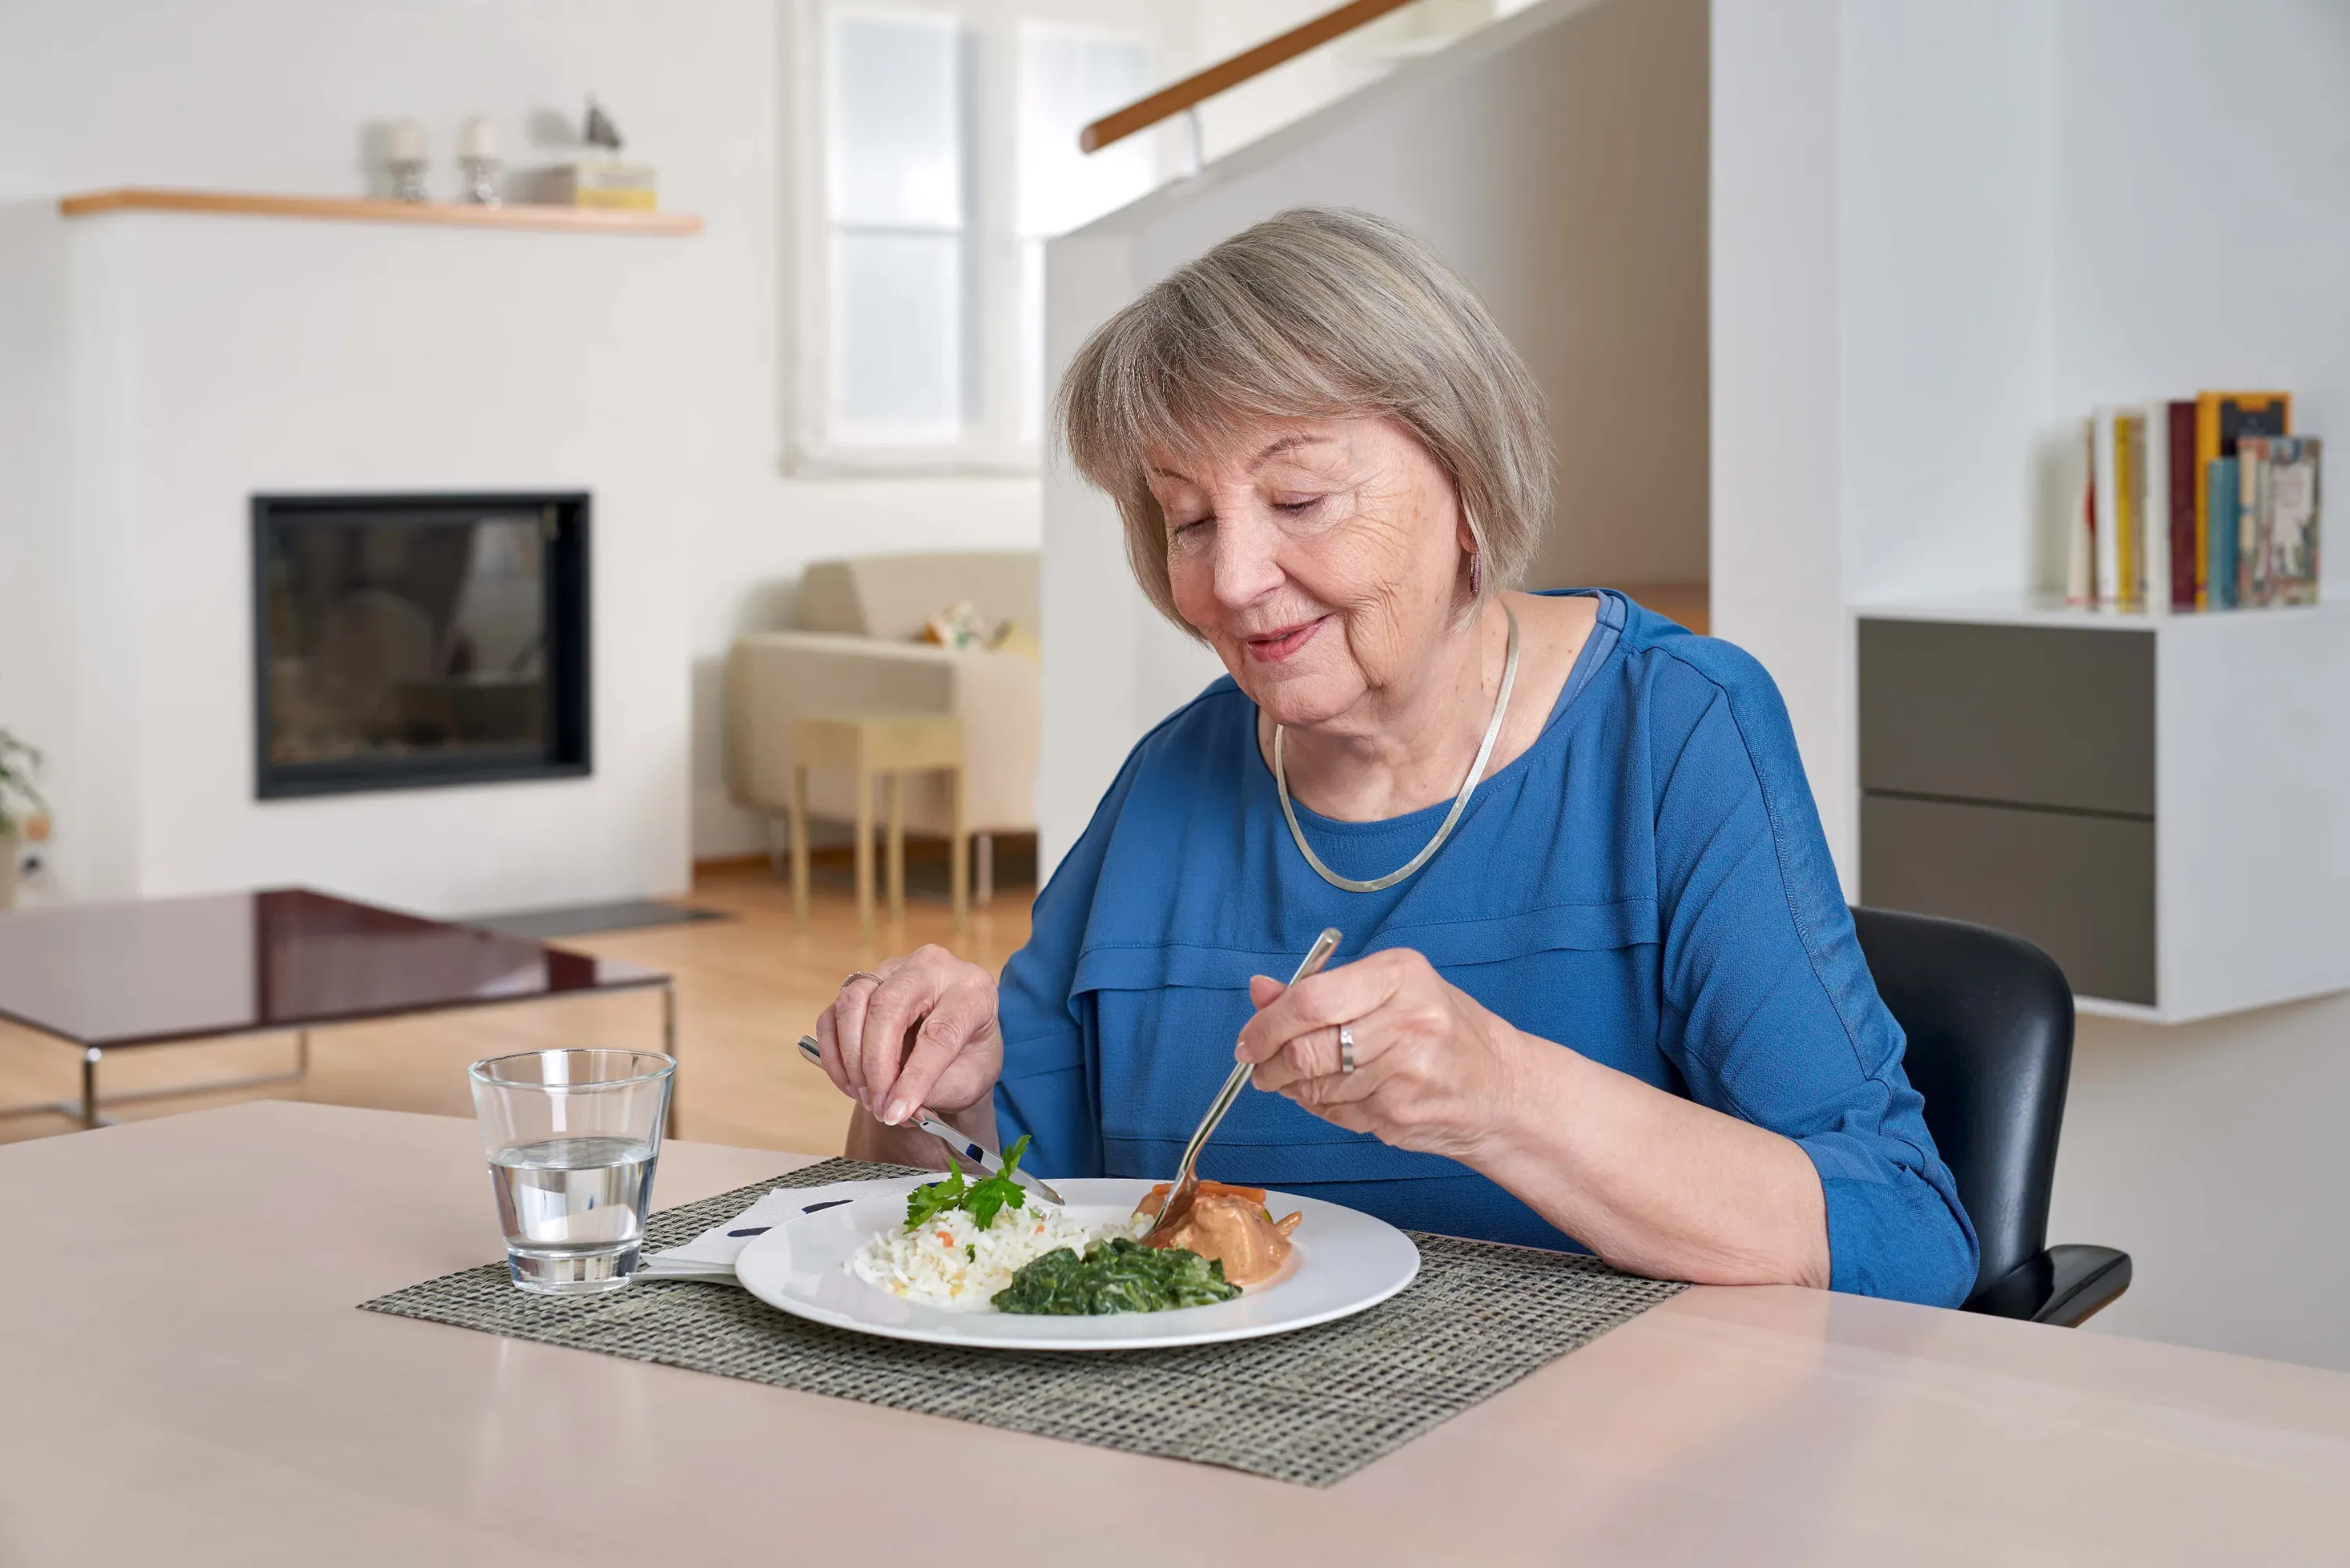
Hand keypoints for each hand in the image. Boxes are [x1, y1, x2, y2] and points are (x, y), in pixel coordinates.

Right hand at [814, 945, 1001, 1126]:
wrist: (958, 1044)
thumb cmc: (968, 1061)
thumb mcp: (968, 1082)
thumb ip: (931, 1093)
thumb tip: (893, 1109)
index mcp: (973, 990)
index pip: (939, 1031)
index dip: (915, 1078)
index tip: (897, 1114)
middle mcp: (931, 967)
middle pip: (888, 1006)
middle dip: (876, 1064)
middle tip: (878, 1106)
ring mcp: (891, 969)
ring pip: (853, 1002)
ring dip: (852, 1057)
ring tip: (866, 1096)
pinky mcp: (862, 983)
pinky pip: (833, 1015)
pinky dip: (835, 1055)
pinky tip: (851, 1084)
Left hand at [1236, 947, 1529, 1163]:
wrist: (1502, 1088)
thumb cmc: (1441, 1029)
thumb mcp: (1388, 990)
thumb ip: (1320, 990)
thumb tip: (1259, 991)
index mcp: (1400, 975)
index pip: (1311, 1000)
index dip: (1267, 1025)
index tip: (1249, 1042)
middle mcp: (1407, 1020)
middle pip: (1305, 1051)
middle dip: (1269, 1067)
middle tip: (1261, 1070)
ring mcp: (1406, 1073)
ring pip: (1315, 1088)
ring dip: (1296, 1090)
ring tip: (1311, 1079)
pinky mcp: (1401, 1114)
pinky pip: (1335, 1114)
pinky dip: (1325, 1108)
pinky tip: (1346, 1095)